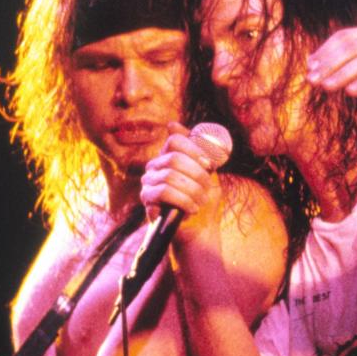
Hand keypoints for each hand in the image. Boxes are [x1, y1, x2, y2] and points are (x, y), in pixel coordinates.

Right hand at [140, 123, 223, 242]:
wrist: (200, 230)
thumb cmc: (204, 200)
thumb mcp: (208, 172)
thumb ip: (198, 149)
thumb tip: (174, 124)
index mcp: (168, 157)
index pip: (175, 140)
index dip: (195, 150)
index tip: (210, 166)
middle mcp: (154, 167)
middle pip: (173, 157)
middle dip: (197, 174)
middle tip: (207, 189)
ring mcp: (148, 183)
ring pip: (170, 176)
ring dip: (193, 190)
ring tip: (200, 201)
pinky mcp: (146, 201)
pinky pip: (164, 192)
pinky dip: (184, 200)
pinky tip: (192, 209)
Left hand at [305, 24, 356, 101]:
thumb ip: (344, 65)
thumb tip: (312, 67)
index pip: (342, 37)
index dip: (324, 52)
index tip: (310, 69)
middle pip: (350, 47)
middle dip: (328, 64)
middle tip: (313, 81)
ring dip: (342, 75)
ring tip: (326, 88)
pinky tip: (351, 93)